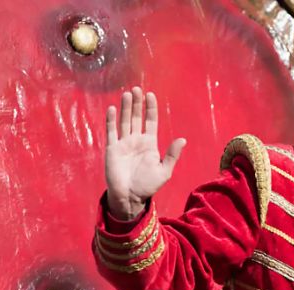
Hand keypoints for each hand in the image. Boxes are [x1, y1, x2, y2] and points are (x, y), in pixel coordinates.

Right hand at [105, 87, 185, 219]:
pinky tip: (112, 108)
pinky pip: (111, 131)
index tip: (150, 95)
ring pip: (124, 121)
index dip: (150, 108)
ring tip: (127, 94)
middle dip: (137, 103)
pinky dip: (111, 120)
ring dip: (125, 108)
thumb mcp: (164, 171)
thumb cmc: (148, 185)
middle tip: (137, 89)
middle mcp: (136, 140)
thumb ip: (172, 155)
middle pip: (137, 117)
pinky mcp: (112, 148)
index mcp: (150, 144)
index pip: (151, 121)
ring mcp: (123, 143)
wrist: (130, 197)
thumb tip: (183, 139)